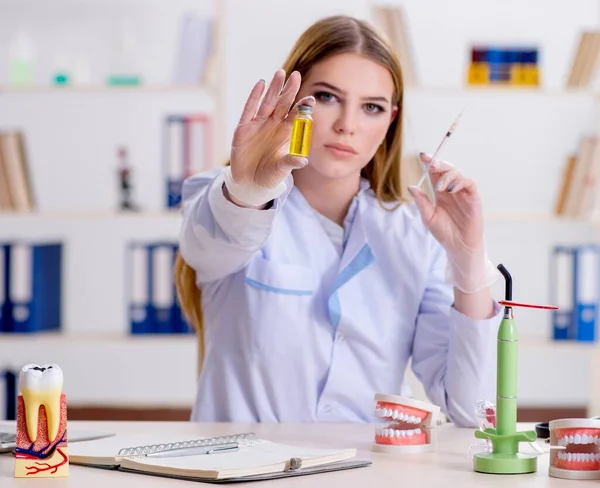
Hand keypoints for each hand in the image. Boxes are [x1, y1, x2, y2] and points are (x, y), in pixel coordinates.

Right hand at [230, 69, 314, 189]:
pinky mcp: (244, 128)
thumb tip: (303, 160)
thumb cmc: (269, 176)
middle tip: (297, 76)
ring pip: (268, 103)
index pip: (296, 117)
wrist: (249, 183)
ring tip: (281, 73)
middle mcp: (274, 126)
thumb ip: (290, 162)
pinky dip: (255, 96)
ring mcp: (258, 125)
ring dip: (274, 88)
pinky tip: (261, 84)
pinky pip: (250, 109)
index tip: (310, 99)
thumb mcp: (281, 170)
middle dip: (289, 91)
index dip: (302, 107)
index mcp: (286, 134)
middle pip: (283, 104)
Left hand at [408, 153, 482, 255]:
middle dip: (439, 164)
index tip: (422, 156)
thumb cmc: (444, 233)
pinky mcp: (474, 198)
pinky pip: (469, 183)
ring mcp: (463, 193)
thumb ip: (421, 202)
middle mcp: (452, 190)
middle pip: (447, 169)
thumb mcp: (428, 217)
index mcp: (440, 193)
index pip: (434, 173)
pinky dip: (460, 182)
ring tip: (439, 188)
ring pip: (458, 173)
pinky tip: (452, 189)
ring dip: (447, 176)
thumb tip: (411, 186)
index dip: (429, 163)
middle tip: (431, 165)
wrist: (458, 247)